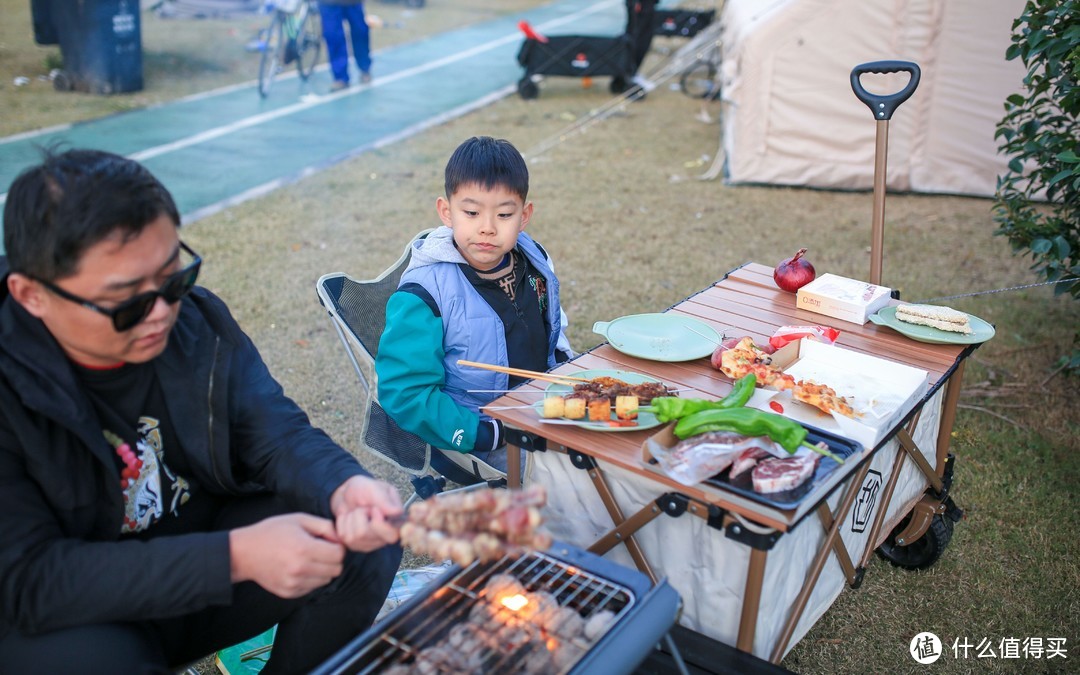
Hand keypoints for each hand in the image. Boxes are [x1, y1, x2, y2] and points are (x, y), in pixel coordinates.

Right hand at [229, 513, 345, 598]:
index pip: (339, 554)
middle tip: (321, 550)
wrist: (244, 553)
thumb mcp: (299, 519)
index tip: (329, 542)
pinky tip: (299, 568)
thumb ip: (324, 526)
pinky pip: (312, 587)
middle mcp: (300, 569)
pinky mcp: (289, 593)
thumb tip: (340, 539)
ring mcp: (294, 583)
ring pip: (326, 580)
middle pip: (336, 569)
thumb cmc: (272, 532)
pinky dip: (311, 579)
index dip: (338, 546)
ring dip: (323, 570)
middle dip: (333, 559)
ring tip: (309, 558)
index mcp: (304, 548)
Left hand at [330, 475, 402, 550]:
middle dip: (360, 515)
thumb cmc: (364, 489)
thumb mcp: (374, 488)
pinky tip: (349, 518)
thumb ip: (384, 499)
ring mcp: (370, 543)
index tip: (374, 509)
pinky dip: (343, 523)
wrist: (346, 494)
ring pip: (355, 536)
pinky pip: (345, 537)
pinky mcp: (355, 546)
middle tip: (364, 507)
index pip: (393, 534)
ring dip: (352, 517)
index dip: (380, 524)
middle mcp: (385, 536)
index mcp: (396, 522)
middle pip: (367, 534)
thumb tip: (397, 512)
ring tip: (356, 511)